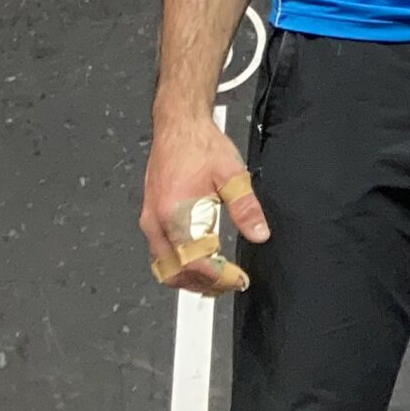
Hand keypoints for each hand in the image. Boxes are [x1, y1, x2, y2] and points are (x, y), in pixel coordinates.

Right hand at [141, 113, 266, 295]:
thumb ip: (246, 207)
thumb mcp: (232, 174)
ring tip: (218, 279)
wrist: (178, 126)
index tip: (239, 279)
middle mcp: (156, 221)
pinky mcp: (151, 217)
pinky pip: (161, 253)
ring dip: (190, 277)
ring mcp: (150, 221)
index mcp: (175, 213)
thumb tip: (259, 233)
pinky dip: (180, 264)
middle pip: (174, 271)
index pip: (195, 261)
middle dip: (202, 284)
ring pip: (164, 266)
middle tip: (230, 284)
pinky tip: (200, 262)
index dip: (218, 275)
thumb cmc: (199, 145)